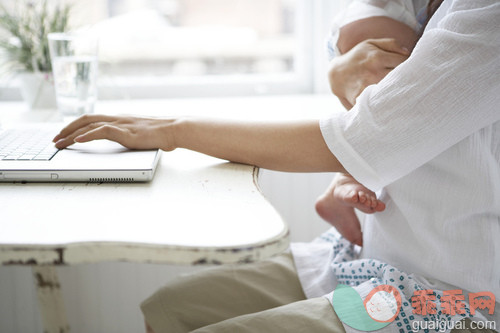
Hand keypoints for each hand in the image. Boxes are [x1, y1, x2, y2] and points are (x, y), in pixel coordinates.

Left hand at [53, 114, 176, 150]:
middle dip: (67, 129)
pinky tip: (79, 140)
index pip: (92, 119)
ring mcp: (121, 124)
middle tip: (55, 140)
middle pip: (85, 119)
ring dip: (71, 134)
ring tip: (60, 142)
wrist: (174, 130)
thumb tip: (127, 143)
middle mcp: (117, 119)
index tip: (65, 135)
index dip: (75, 126)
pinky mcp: (126, 132)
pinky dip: (88, 135)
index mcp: (120, 119)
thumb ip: (130, 136)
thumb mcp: (141, 135)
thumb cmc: (162, 134)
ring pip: (89, 125)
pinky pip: (102, 131)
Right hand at [328, 38, 409, 108]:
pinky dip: (387, 102)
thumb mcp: (371, 44)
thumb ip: (391, 44)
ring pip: (392, 92)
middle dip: (408, 79)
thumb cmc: (357, 58)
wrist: (336, 74)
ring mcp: (367, 88)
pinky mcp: (362, 99)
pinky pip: (380, 102)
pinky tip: (390, 100)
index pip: (404, 63)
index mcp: (377, 58)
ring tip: (402, 91)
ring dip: (399, 92)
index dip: (412, 66)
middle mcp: (373, 73)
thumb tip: (408, 52)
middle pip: (401, 78)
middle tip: (412, 81)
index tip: (414, 69)